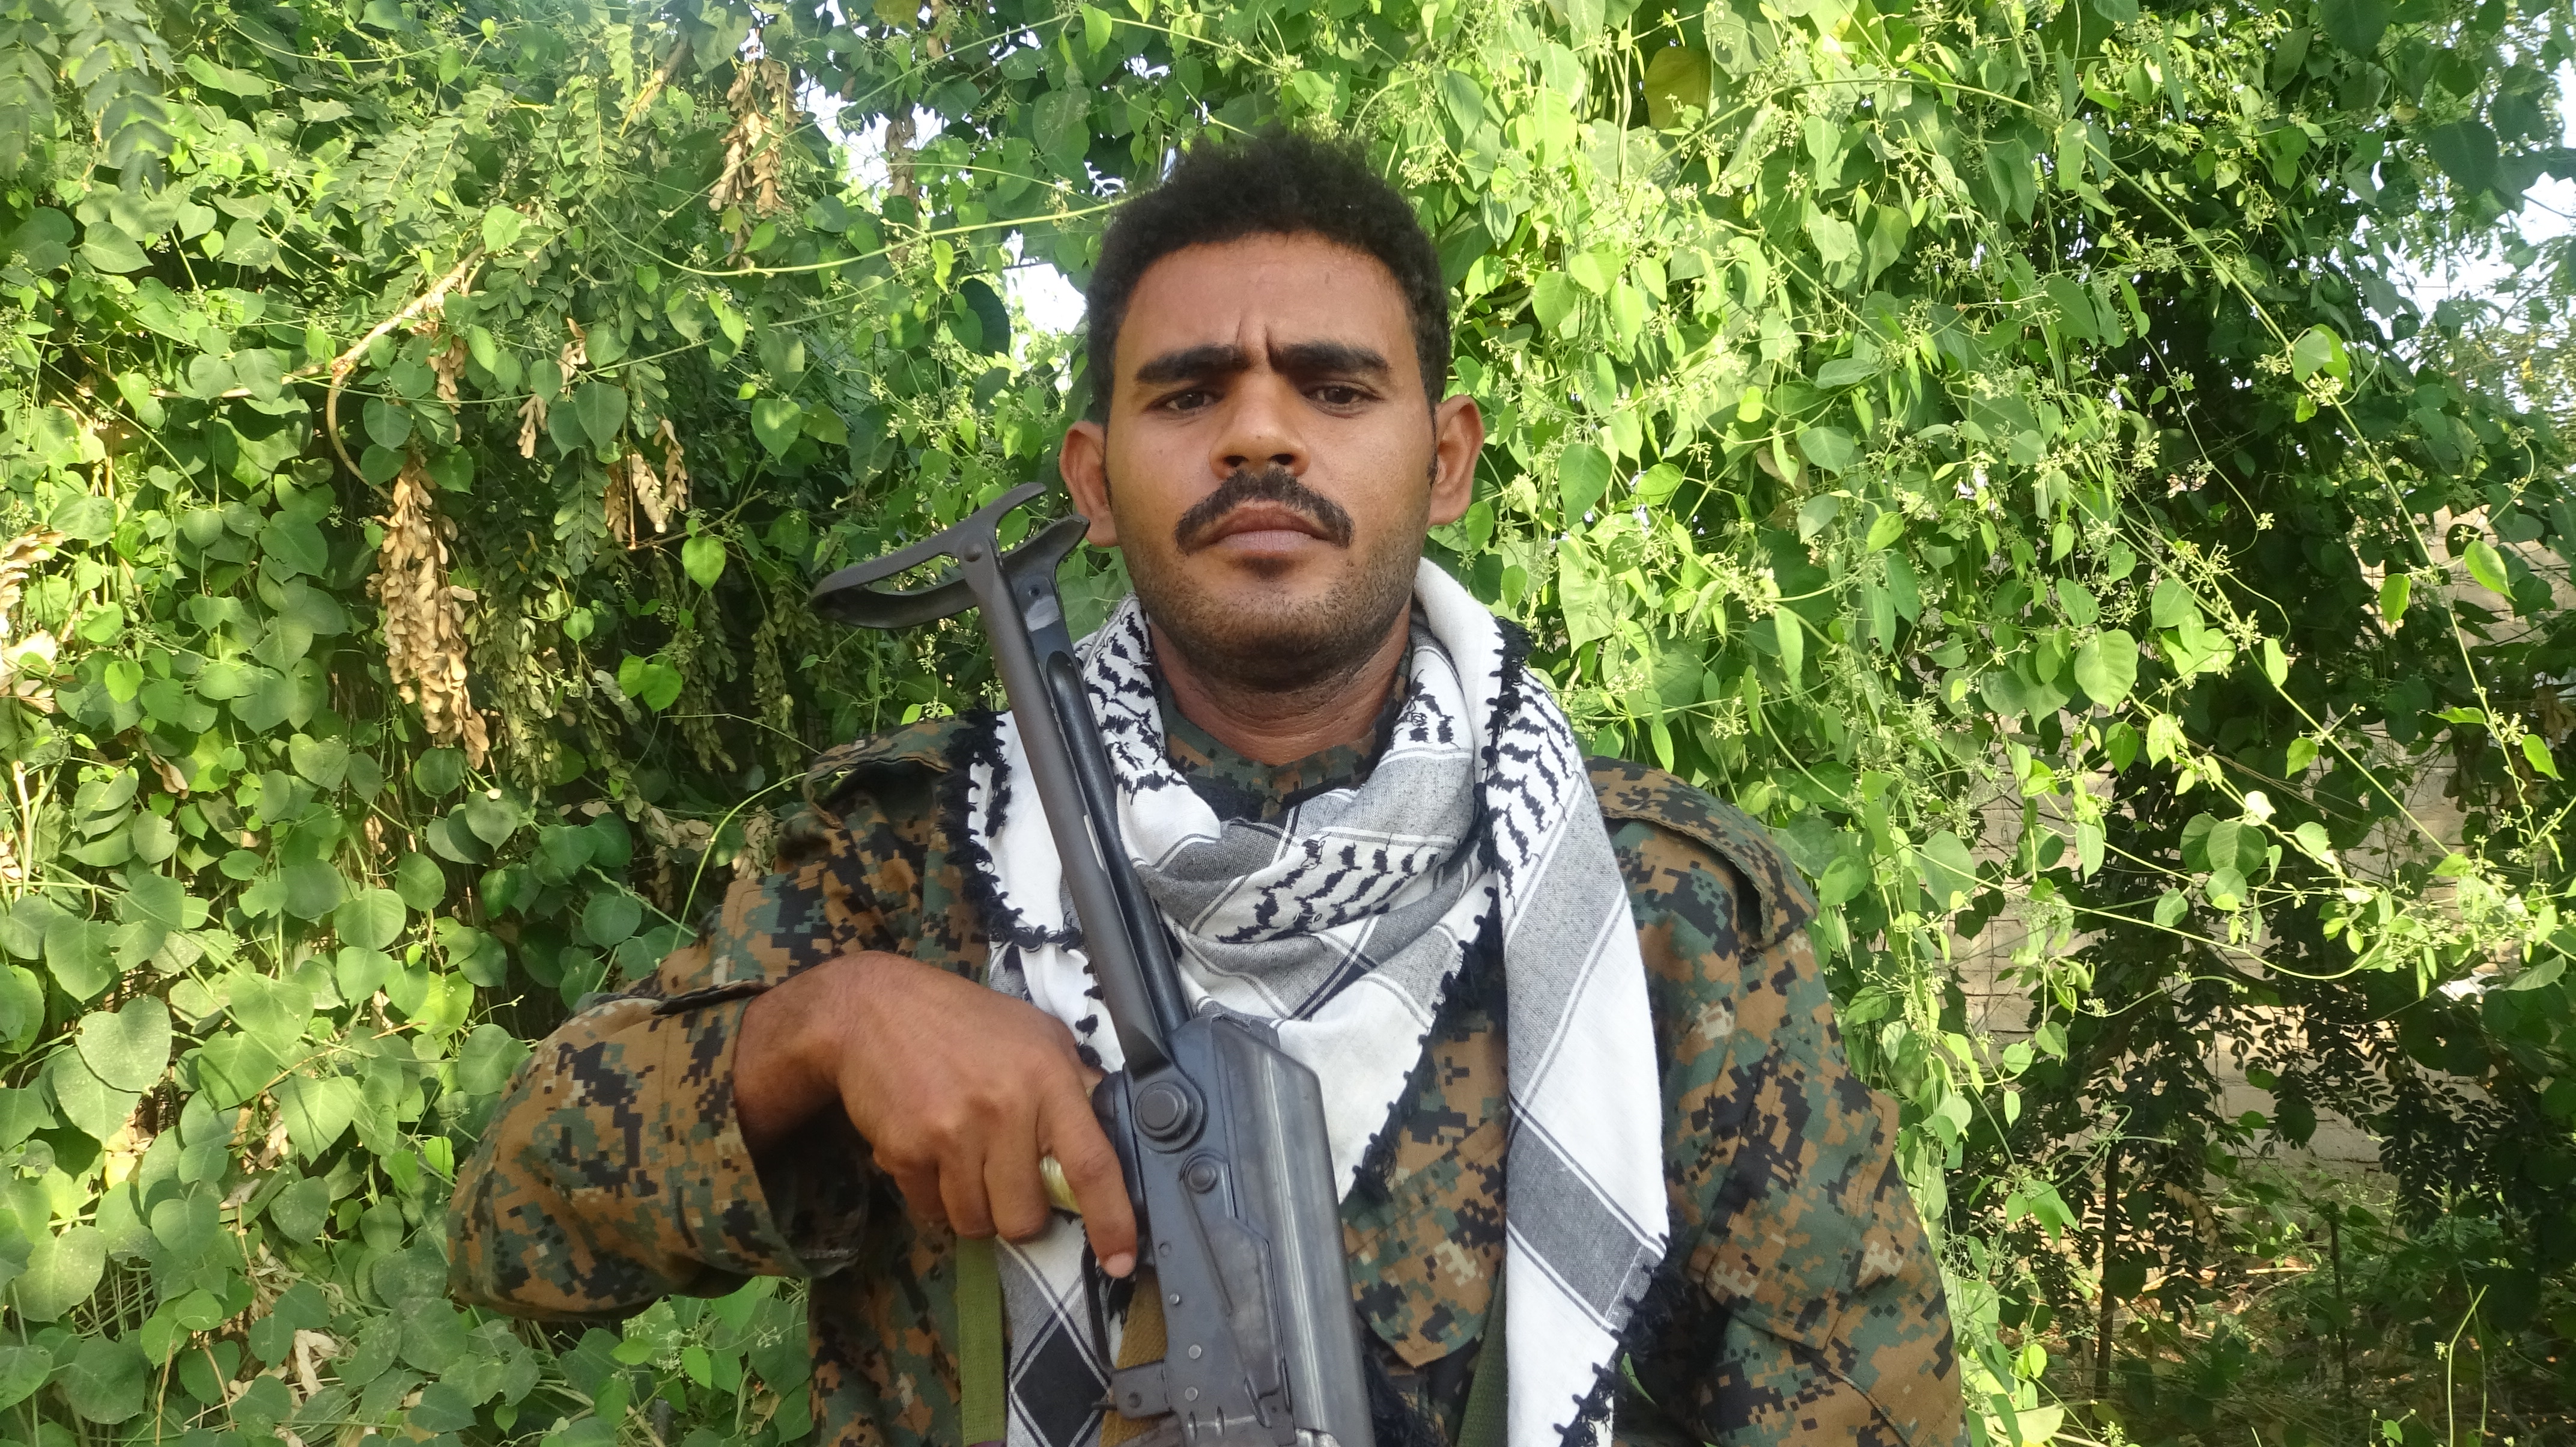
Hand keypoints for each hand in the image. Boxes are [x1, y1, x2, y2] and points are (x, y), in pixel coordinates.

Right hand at [735, 952, 1137, 1275]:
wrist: (874, 1010)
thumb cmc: (966, 1020)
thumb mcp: (1037, 1033)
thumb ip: (1075, 1081)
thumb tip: (1113, 1127)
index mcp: (1048, 1079)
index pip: (1091, 1164)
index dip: (1111, 1220)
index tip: (1120, 1262)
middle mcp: (1004, 1109)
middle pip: (1025, 1217)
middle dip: (1022, 1214)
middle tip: (1010, 1179)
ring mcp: (951, 1133)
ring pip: (977, 1222)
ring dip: (977, 1208)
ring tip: (968, 1163)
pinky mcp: (904, 1151)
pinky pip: (931, 1210)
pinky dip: (935, 1196)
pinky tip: (933, 1154)